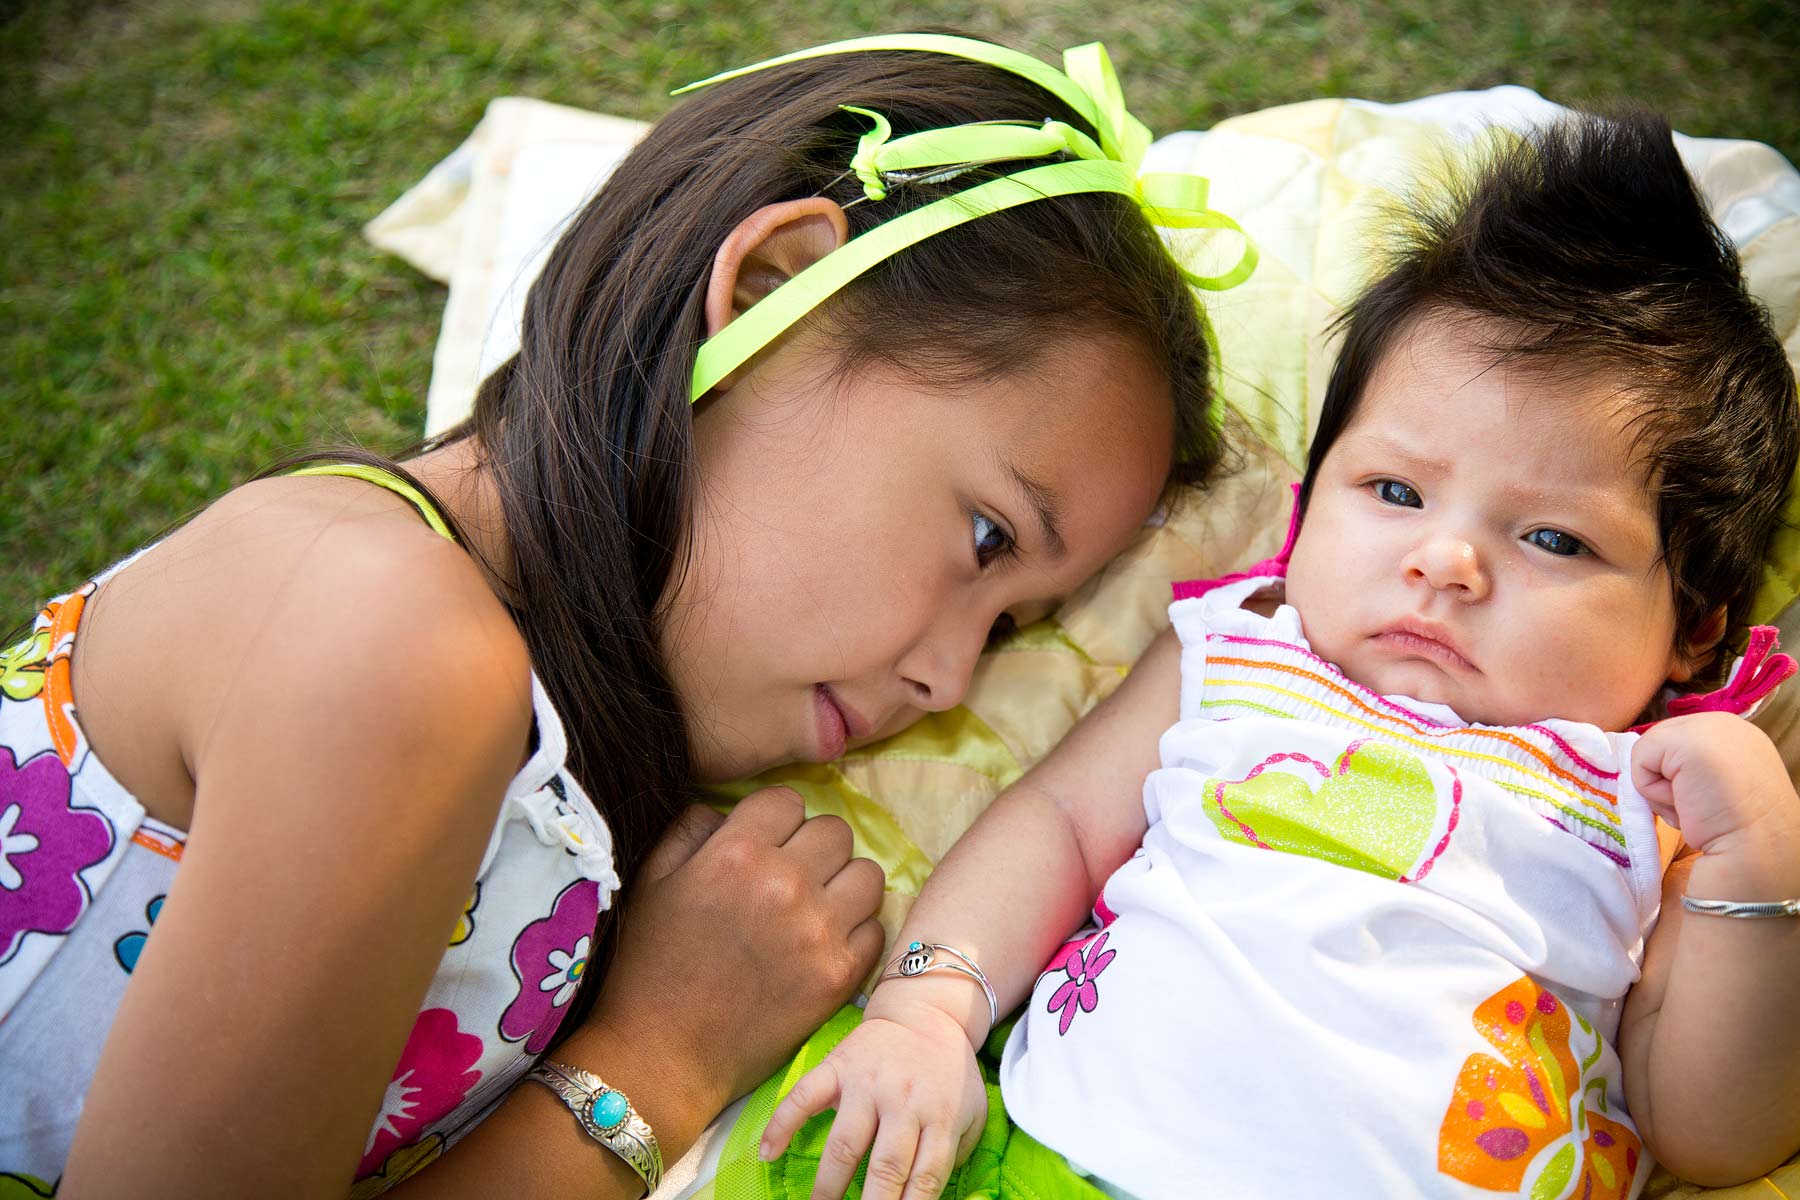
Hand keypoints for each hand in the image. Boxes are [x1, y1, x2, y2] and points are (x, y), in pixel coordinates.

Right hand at [589, 788, 886, 1115]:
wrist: (662, 1055)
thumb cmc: (649, 967)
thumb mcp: (652, 881)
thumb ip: (692, 829)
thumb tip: (730, 812)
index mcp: (736, 853)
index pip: (788, 800)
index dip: (776, 820)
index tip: (767, 844)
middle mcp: (785, 883)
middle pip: (836, 831)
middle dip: (814, 848)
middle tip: (793, 877)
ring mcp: (819, 931)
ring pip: (868, 874)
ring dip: (843, 885)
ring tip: (818, 908)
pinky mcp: (840, 976)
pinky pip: (876, 927)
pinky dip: (855, 932)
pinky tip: (824, 945)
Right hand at [761, 1000, 987, 1199]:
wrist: (925, 1013)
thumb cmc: (949, 1073)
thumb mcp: (972, 1112)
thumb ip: (958, 1154)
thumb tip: (925, 1195)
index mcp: (940, 1117)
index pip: (925, 1178)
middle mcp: (903, 1102)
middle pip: (885, 1167)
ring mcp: (866, 1083)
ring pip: (844, 1144)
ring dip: (827, 1186)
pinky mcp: (837, 1067)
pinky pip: (804, 1096)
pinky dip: (781, 1124)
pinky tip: (767, 1154)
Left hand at [1630, 712, 1799, 854]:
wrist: (1759, 848)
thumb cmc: (1737, 828)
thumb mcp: (1715, 783)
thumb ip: (1691, 766)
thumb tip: (1651, 763)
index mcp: (1736, 734)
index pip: (1677, 741)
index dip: (1677, 776)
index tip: (1706, 800)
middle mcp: (1725, 722)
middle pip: (1659, 743)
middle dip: (1667, 781)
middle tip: (1699, 805)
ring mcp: (1707, 725)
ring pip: (1648, 752)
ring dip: (1662, 790)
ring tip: (1696, 805)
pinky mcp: (1685, 739)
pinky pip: (1640, 761)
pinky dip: (1654, 791)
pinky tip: (1688, 803)